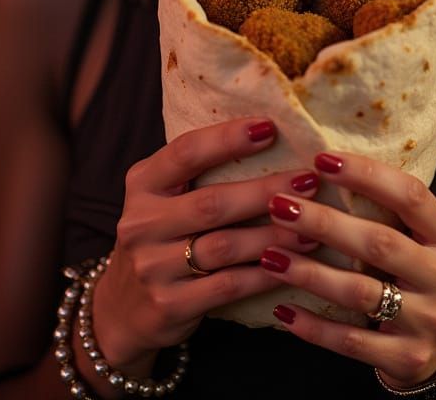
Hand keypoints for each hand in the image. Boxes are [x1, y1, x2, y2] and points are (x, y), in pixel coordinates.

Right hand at [90, 118, 320, 373]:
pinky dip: (264, 275)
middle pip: (212, 202)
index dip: (227, 138)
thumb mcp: (165, 197)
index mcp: (143, 183)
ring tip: (312, 228)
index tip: (270, 127)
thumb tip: (269, 135)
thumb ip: (200, 171)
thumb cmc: (163, 237)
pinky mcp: (168, 305)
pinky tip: (292, 266)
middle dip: (266, 191)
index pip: (185, 152)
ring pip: (225, 247)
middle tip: (309, 181)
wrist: (124, 309)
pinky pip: (227, 286)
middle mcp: (142, 223)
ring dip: (273, 236)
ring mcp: (152, 267)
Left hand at [260, 151, 435, 387]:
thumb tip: (324, 170)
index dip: (366, 175)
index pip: (410, 195)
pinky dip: (314, 326)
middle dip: (323, 222)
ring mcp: (430, 321)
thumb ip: (391, 213)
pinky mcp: (408, 358)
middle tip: (279, 206)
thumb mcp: (424, 241)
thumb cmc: (422, 277)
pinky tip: (284, 310)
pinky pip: (350, 341)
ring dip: (309, 272)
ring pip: (359, 292)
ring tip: (270, 256)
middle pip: (379, 242)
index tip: (321, 160)